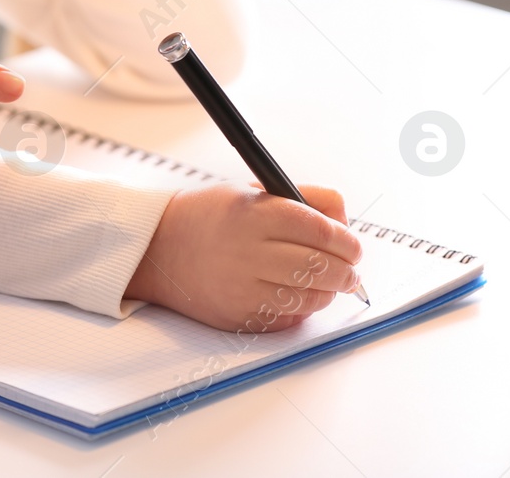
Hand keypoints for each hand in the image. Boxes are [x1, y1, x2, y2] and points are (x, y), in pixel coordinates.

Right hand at [123, 183, 362, 331]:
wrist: (156, 249)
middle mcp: (248, 251)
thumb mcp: (252, 190)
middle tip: (349, 270)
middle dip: (346, 272)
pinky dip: (300, 309)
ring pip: (310, 298)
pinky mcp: (238, 317)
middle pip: (322, 268)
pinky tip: (293, 294)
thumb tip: (344, 225)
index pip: (321, 231)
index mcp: (254, 213)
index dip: (347, 241)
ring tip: (323, 283)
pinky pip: (288, 319)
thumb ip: (304, 198)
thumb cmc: (209, 217)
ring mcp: (241, 288)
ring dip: (326, 293)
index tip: (353, 246)